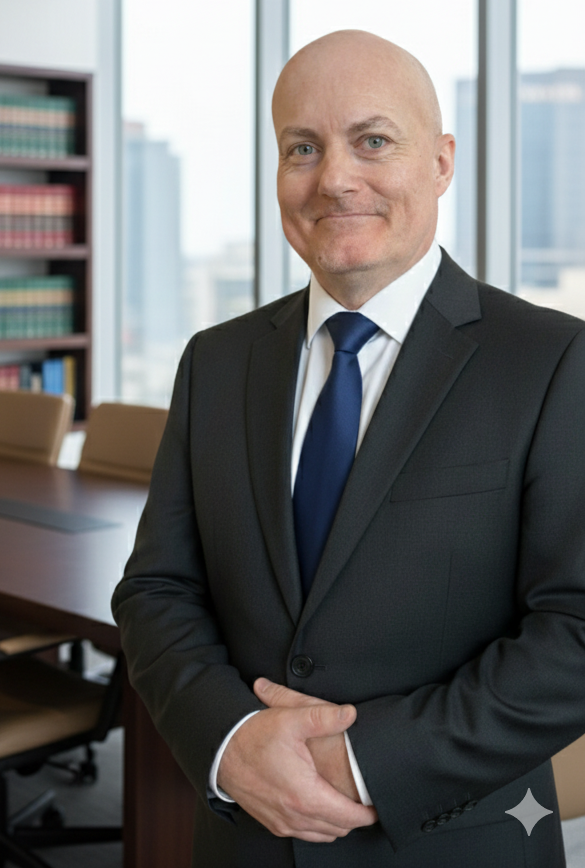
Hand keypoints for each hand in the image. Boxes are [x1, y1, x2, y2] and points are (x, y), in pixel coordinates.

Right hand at [217, 696, 377, 841]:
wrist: (221, 750)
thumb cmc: (254, 735)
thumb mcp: (290, 719)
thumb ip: (324, 717)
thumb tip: (350, 714)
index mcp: (304, 795)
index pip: (348, 817)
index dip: (367, 813)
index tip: (376, 804)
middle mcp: (294, 816)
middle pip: (338, 829)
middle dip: (354, 818)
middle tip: (364, 800)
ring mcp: (282, 822)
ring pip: (322, 835)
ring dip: (336, 823)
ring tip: (346, 803)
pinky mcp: (272, 823)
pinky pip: (305, 834)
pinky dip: (318, 825)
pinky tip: (320, 806)